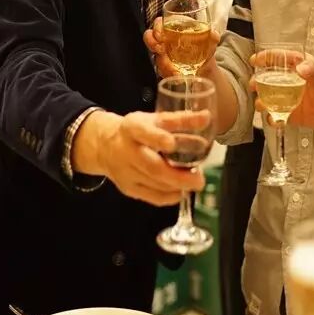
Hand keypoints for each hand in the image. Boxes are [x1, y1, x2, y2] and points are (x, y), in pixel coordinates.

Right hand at [71, 110, 205, 205]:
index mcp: (132, 128)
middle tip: (199, 179)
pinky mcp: (128, 188)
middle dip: (178, 176)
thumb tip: (206, 117)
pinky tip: (182, 190)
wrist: (107, 146)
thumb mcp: (156, 119)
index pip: (143, 132)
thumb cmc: (138, 131)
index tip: (172, 143)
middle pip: (152, 166)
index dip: (157, 138)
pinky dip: (170, 196)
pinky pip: (152, 197)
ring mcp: (126, 172)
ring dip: (178, 185)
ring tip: (194, 181)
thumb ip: (182, 119)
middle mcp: (126, 151)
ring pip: (155, 184)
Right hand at [143, 18, 219, 80]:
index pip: (158, 23)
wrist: (205, 65)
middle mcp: (165, 39)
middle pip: (150, 38)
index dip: (156, 28)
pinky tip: (178, 75)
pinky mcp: (165, 67)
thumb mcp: (210, 40)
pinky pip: (162, 70)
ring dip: (163, 63)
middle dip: (152, 43)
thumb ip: (213, 37)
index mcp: (174, 27)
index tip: (160, 35)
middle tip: (161, 50)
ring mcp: (163, 54)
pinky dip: (169, 73)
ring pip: (156, 57)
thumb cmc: (204, 47)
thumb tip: (214, 35)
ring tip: (173, 68)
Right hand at [246, 51, 313, 130]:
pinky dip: (273, 119)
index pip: (278, 59)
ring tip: (261, 104)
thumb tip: (300, 69)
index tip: (255, 60)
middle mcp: (289, 81)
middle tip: (254, 84)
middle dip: (257, 82)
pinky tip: (274, 119)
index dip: (265, 58)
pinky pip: (277, 117)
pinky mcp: (291, 114)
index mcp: (297, 66)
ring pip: (268, 99)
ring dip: (261, 101)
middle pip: (267, 79)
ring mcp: (288, 98)